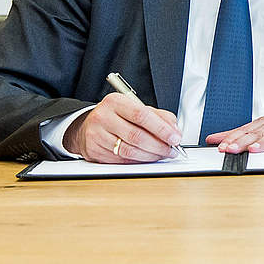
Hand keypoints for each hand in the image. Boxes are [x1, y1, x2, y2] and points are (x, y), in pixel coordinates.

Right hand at [64, 93, 181, 163]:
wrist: (88, 125)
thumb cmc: (117, 116)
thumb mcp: (137, 108)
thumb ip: (159, 116)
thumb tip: (175, 131)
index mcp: (115, 102)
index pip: (142, 115)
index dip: (161, 129)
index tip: (175, 138)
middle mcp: (103, 117)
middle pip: (136, 136)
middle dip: (159, 146)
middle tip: (172, 150)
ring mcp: (96, 135)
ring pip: (129, 151)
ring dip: (151, 156)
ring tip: (162, 155)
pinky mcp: (93, 151)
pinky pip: (121, 160)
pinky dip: (138, 161)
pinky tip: (147, 158)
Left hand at [207, 105, 263, 152]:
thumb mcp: (262, 127)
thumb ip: (238, 134)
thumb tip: (214, 139)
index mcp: (263, 124)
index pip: (245, 130)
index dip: (232, 138)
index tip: (220, 146)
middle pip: (257, 133)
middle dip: (243, 141)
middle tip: (230, 148)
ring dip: (263, 142)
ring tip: (253, 149)